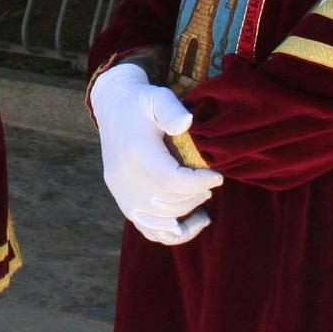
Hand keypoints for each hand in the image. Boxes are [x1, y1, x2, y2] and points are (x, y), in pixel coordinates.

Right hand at [91, 62, 223, 245]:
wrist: (114, 108)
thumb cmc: (142, 102)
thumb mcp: (157, 97)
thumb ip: (172, 110)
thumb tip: (186, 123)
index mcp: (135, 154)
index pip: (171, 182)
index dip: (199, 183)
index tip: (218, 176)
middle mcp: (124, 179)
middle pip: (167, 204)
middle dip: (196, 196)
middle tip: (211, 182)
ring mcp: (121, 194)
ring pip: (159, 223)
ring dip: (186, 214)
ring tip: (203, 197)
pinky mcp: (123, 201)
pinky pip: (148, 230)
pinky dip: (172, 234)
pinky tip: (192, 221)